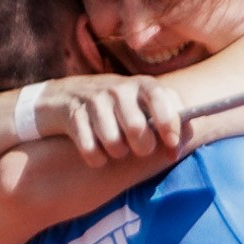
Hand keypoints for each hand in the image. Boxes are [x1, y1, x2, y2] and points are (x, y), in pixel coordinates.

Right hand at [36, 70, 195, 166]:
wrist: (61, 98)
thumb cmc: (113, 108)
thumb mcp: (139, 106)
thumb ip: (165, 120)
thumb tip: (181, 144)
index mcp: (141, 85)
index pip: (161, 97)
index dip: (169, 122)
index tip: (171, 144)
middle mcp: (118, 87)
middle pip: (137, 128)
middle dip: (140, 148)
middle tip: (136, 149)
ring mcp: (93, 99)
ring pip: (113, 141)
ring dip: (116, 153)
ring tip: (114, 148)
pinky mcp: (71, 114)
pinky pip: (90, 148)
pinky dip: (95, 158)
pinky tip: (96, 154)